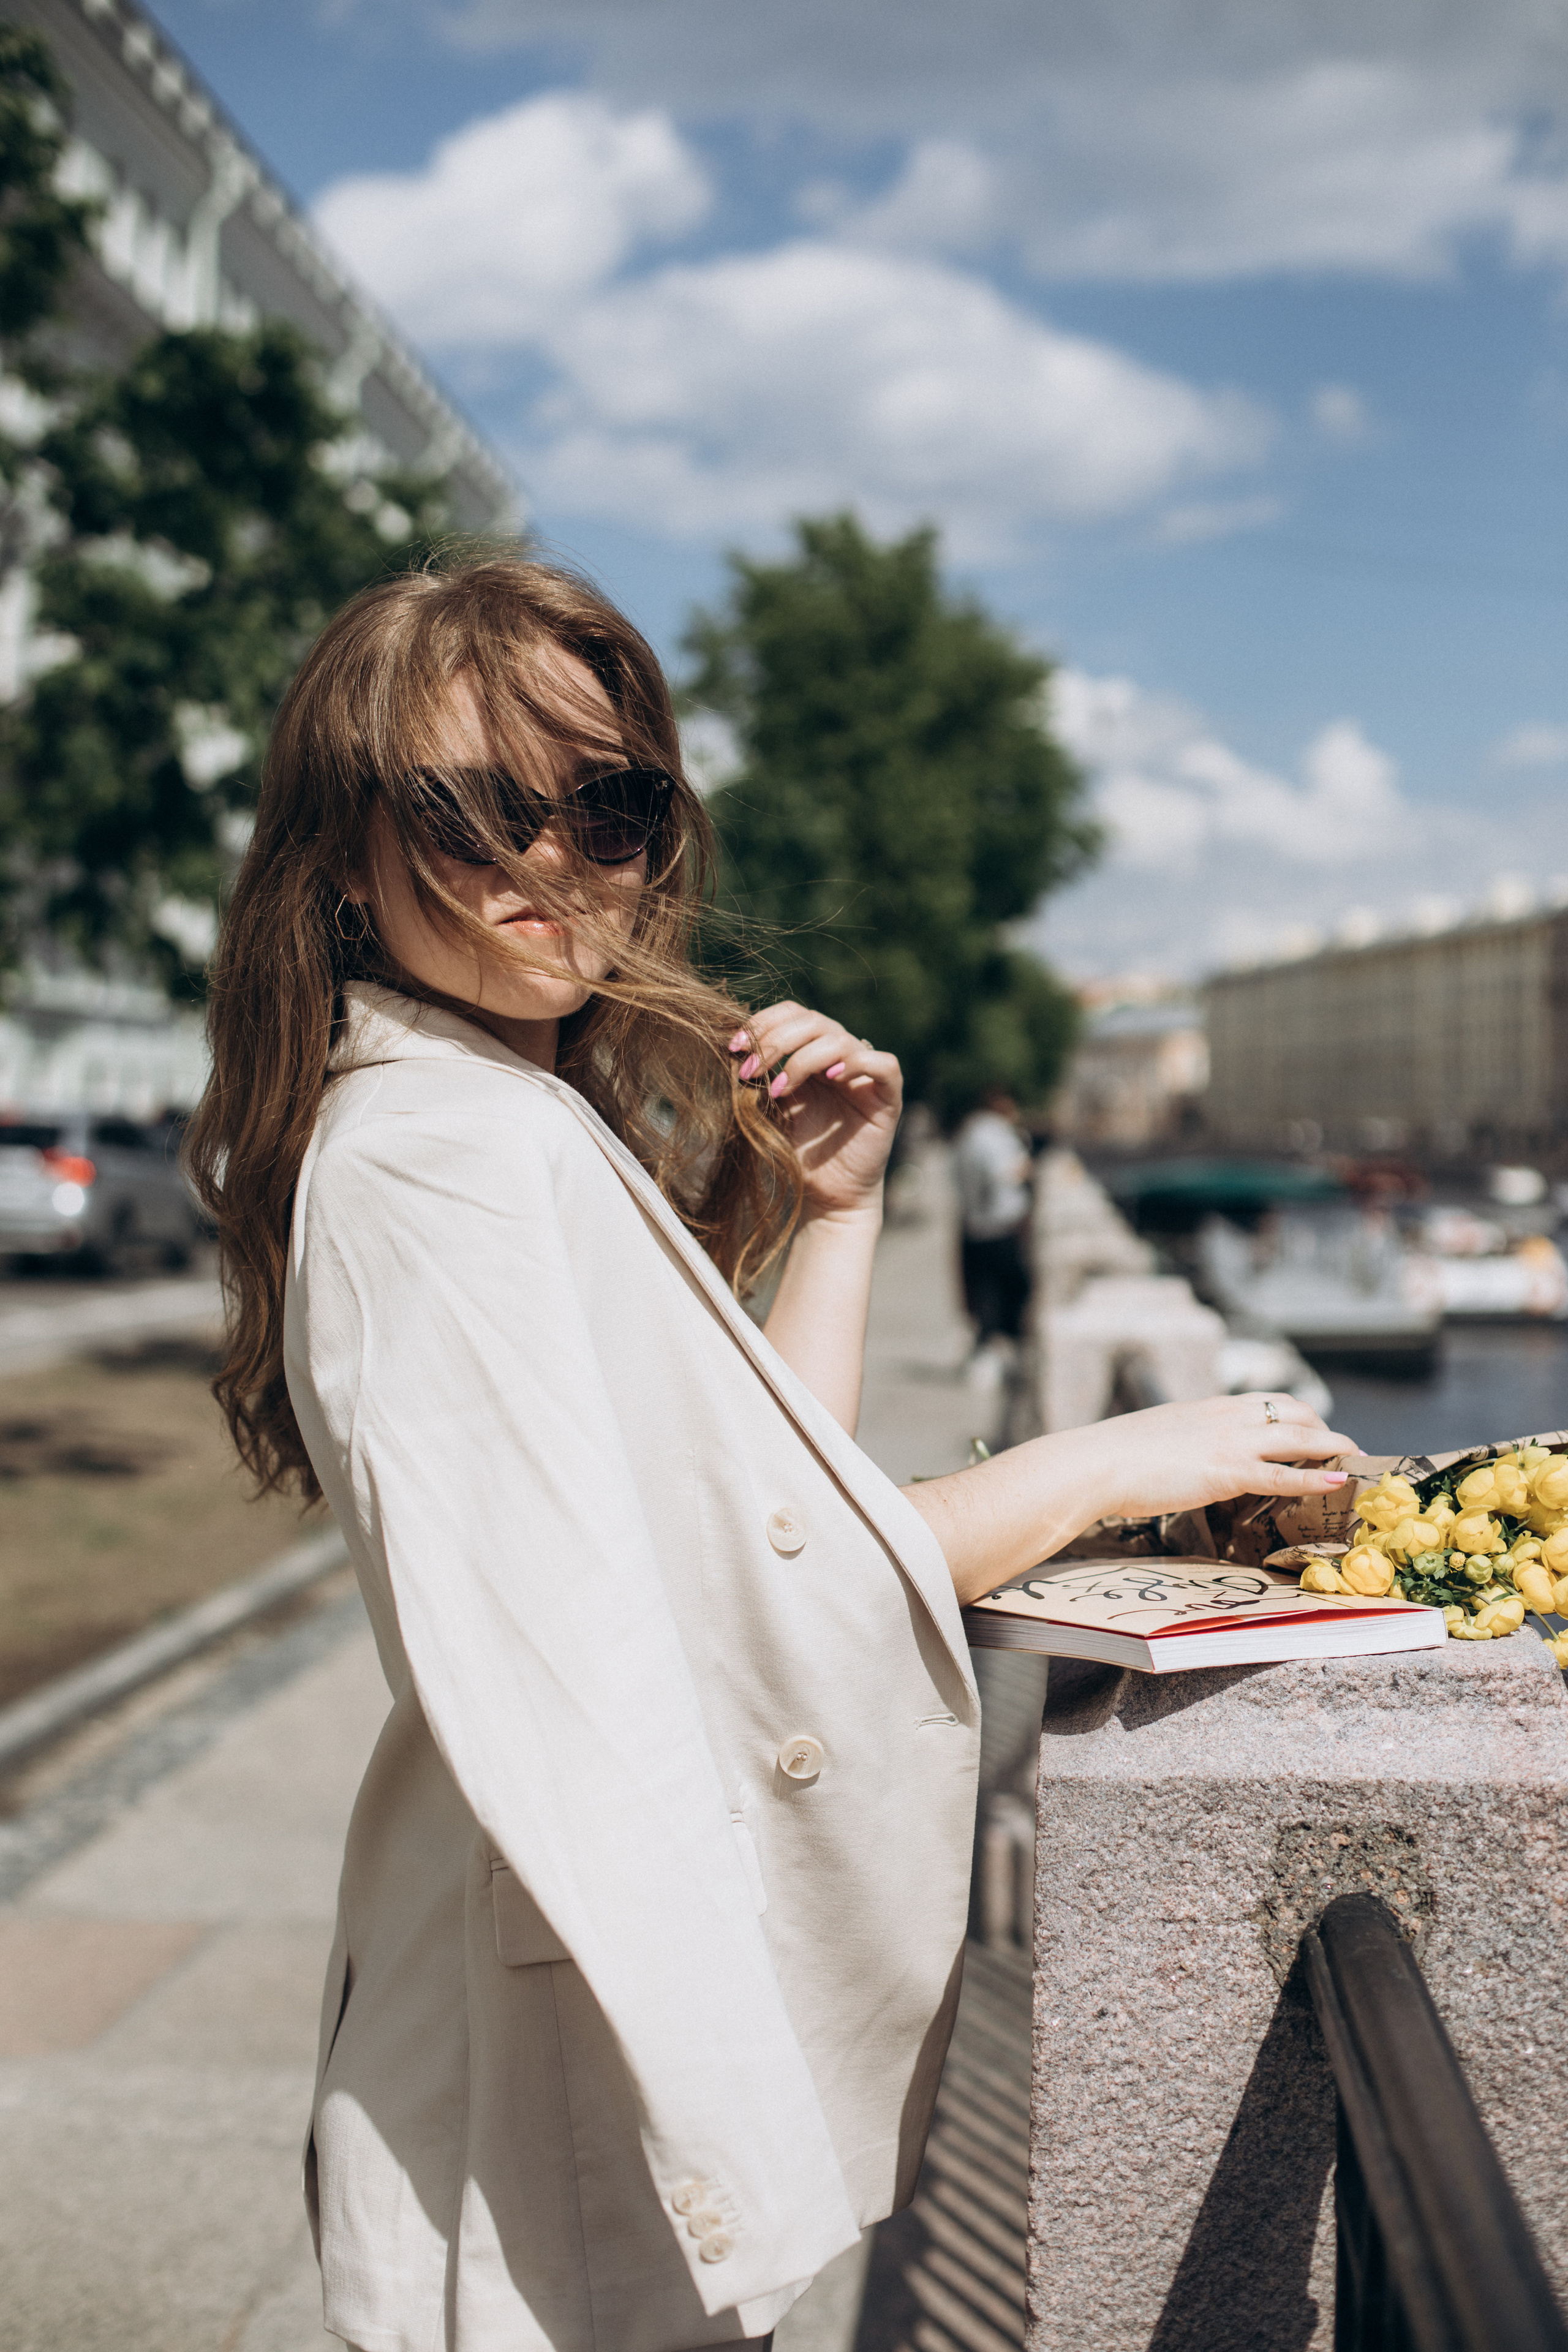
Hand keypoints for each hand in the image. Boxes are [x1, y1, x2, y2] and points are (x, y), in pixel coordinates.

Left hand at [730, 1002, 902, 1222]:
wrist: (825, 1195)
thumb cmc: (797, 1151)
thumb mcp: (770, 1105)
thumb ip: (760, 1073)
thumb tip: (733, 1044)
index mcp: (811, 1051)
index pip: (793, 1013)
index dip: (763, 1022)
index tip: (734, 1047)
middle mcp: (839, 1056)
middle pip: (813, 1021)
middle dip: (775, 1041)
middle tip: (750, 1071)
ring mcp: (865, 1075)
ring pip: (840, 1039)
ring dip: (803, 1059)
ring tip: (779, 1090)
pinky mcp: (888, 1096)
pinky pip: (884, 1064)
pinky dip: (857, 1064)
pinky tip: (832, 1078)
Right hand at [904, 1390, 1363, 1604]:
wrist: (1094, 1464)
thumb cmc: (1113, 1458)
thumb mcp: (1154, 1438)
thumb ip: (1179, 1442)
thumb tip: (1182, 1457)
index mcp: (1206, 1407)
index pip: (1267, 1403)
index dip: (1299, 1415)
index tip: (1316, 1428)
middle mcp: (1224, 1417)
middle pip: (1292, 1413)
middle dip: (1324, 1429)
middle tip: (1345, 1448)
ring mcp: (1227, 1443)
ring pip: (1298, 1437)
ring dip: (1333, 1448)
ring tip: (1358, 1460)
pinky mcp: (1226, 1473)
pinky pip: (1283, 1475)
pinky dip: (1316, 1478)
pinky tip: (1340, 1483)